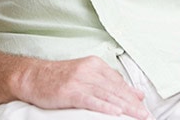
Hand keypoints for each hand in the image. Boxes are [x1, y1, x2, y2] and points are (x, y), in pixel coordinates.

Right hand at [17, 56, 151, 119]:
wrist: (32, 76)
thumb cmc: (58, 78)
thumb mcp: (86, 75)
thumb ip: (111, 83)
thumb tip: (136, 93)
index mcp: (94, 64)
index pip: (119, 82)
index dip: (133, 96)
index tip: (144, 108)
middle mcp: (89, 70)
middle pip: (116, 89)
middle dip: (133, 104)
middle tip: (147, 115)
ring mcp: (79, 80)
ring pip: (108, 95)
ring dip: (126, 108)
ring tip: (139, 116)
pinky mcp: (70, 91)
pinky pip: (91, 100)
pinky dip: (105, 107)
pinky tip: (116, 113)